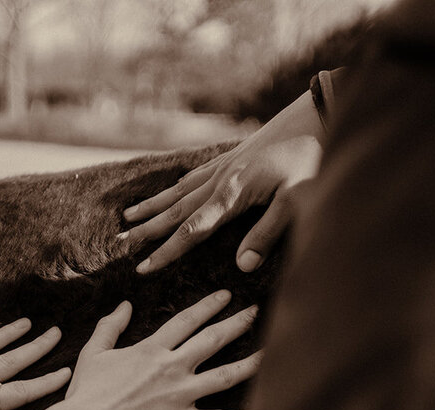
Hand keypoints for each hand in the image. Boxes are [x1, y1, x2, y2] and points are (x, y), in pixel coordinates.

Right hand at [64, 290, 260, 409]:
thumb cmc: (86, 392)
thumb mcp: (93, 352)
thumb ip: (110, 326)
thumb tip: (125, 306)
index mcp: (152, 349)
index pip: (187, 320)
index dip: (208, 305)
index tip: (226, 295)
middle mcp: (172, 368)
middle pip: (213, 340)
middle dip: (237, 323)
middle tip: (256, 311)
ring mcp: (180, 395)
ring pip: (225, 376)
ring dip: (251, 363)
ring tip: (273, 352)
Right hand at [119, 92, 324, 273]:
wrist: (314, 116)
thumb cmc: (309, 160)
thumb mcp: (295, 200)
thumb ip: (267, 234)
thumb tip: (241, 267)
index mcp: (231, 194)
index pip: (192, 231)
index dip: (167, 251)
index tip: (144, 268)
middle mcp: (219, 180)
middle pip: (176, 211)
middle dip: (147, 231)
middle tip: (120, 245)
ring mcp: (222, 167)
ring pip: (179, 192)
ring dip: (153, 208)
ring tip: (128, 218)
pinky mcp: (230, 159)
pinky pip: (193, 177)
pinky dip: (174, 187)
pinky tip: (169, 191)